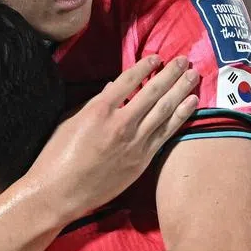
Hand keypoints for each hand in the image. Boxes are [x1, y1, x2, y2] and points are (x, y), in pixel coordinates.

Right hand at [27, 55, 198, 220]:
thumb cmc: (56, 157)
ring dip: (181, 90)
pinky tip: (192, 103)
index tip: (156, 57)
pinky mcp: (142, 160)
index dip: (144, 67)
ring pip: (165, 111)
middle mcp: (121, 124)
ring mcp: (134, 143)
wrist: (60, 193)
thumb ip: (93, 104)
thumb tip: (112, 88)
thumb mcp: (69, 122)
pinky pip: (166, 133)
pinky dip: (181, 116)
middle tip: (184, 60)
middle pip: (152, 92)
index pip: (128, 81)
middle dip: (170, 74)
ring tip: (193, 75)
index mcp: (99, 110)